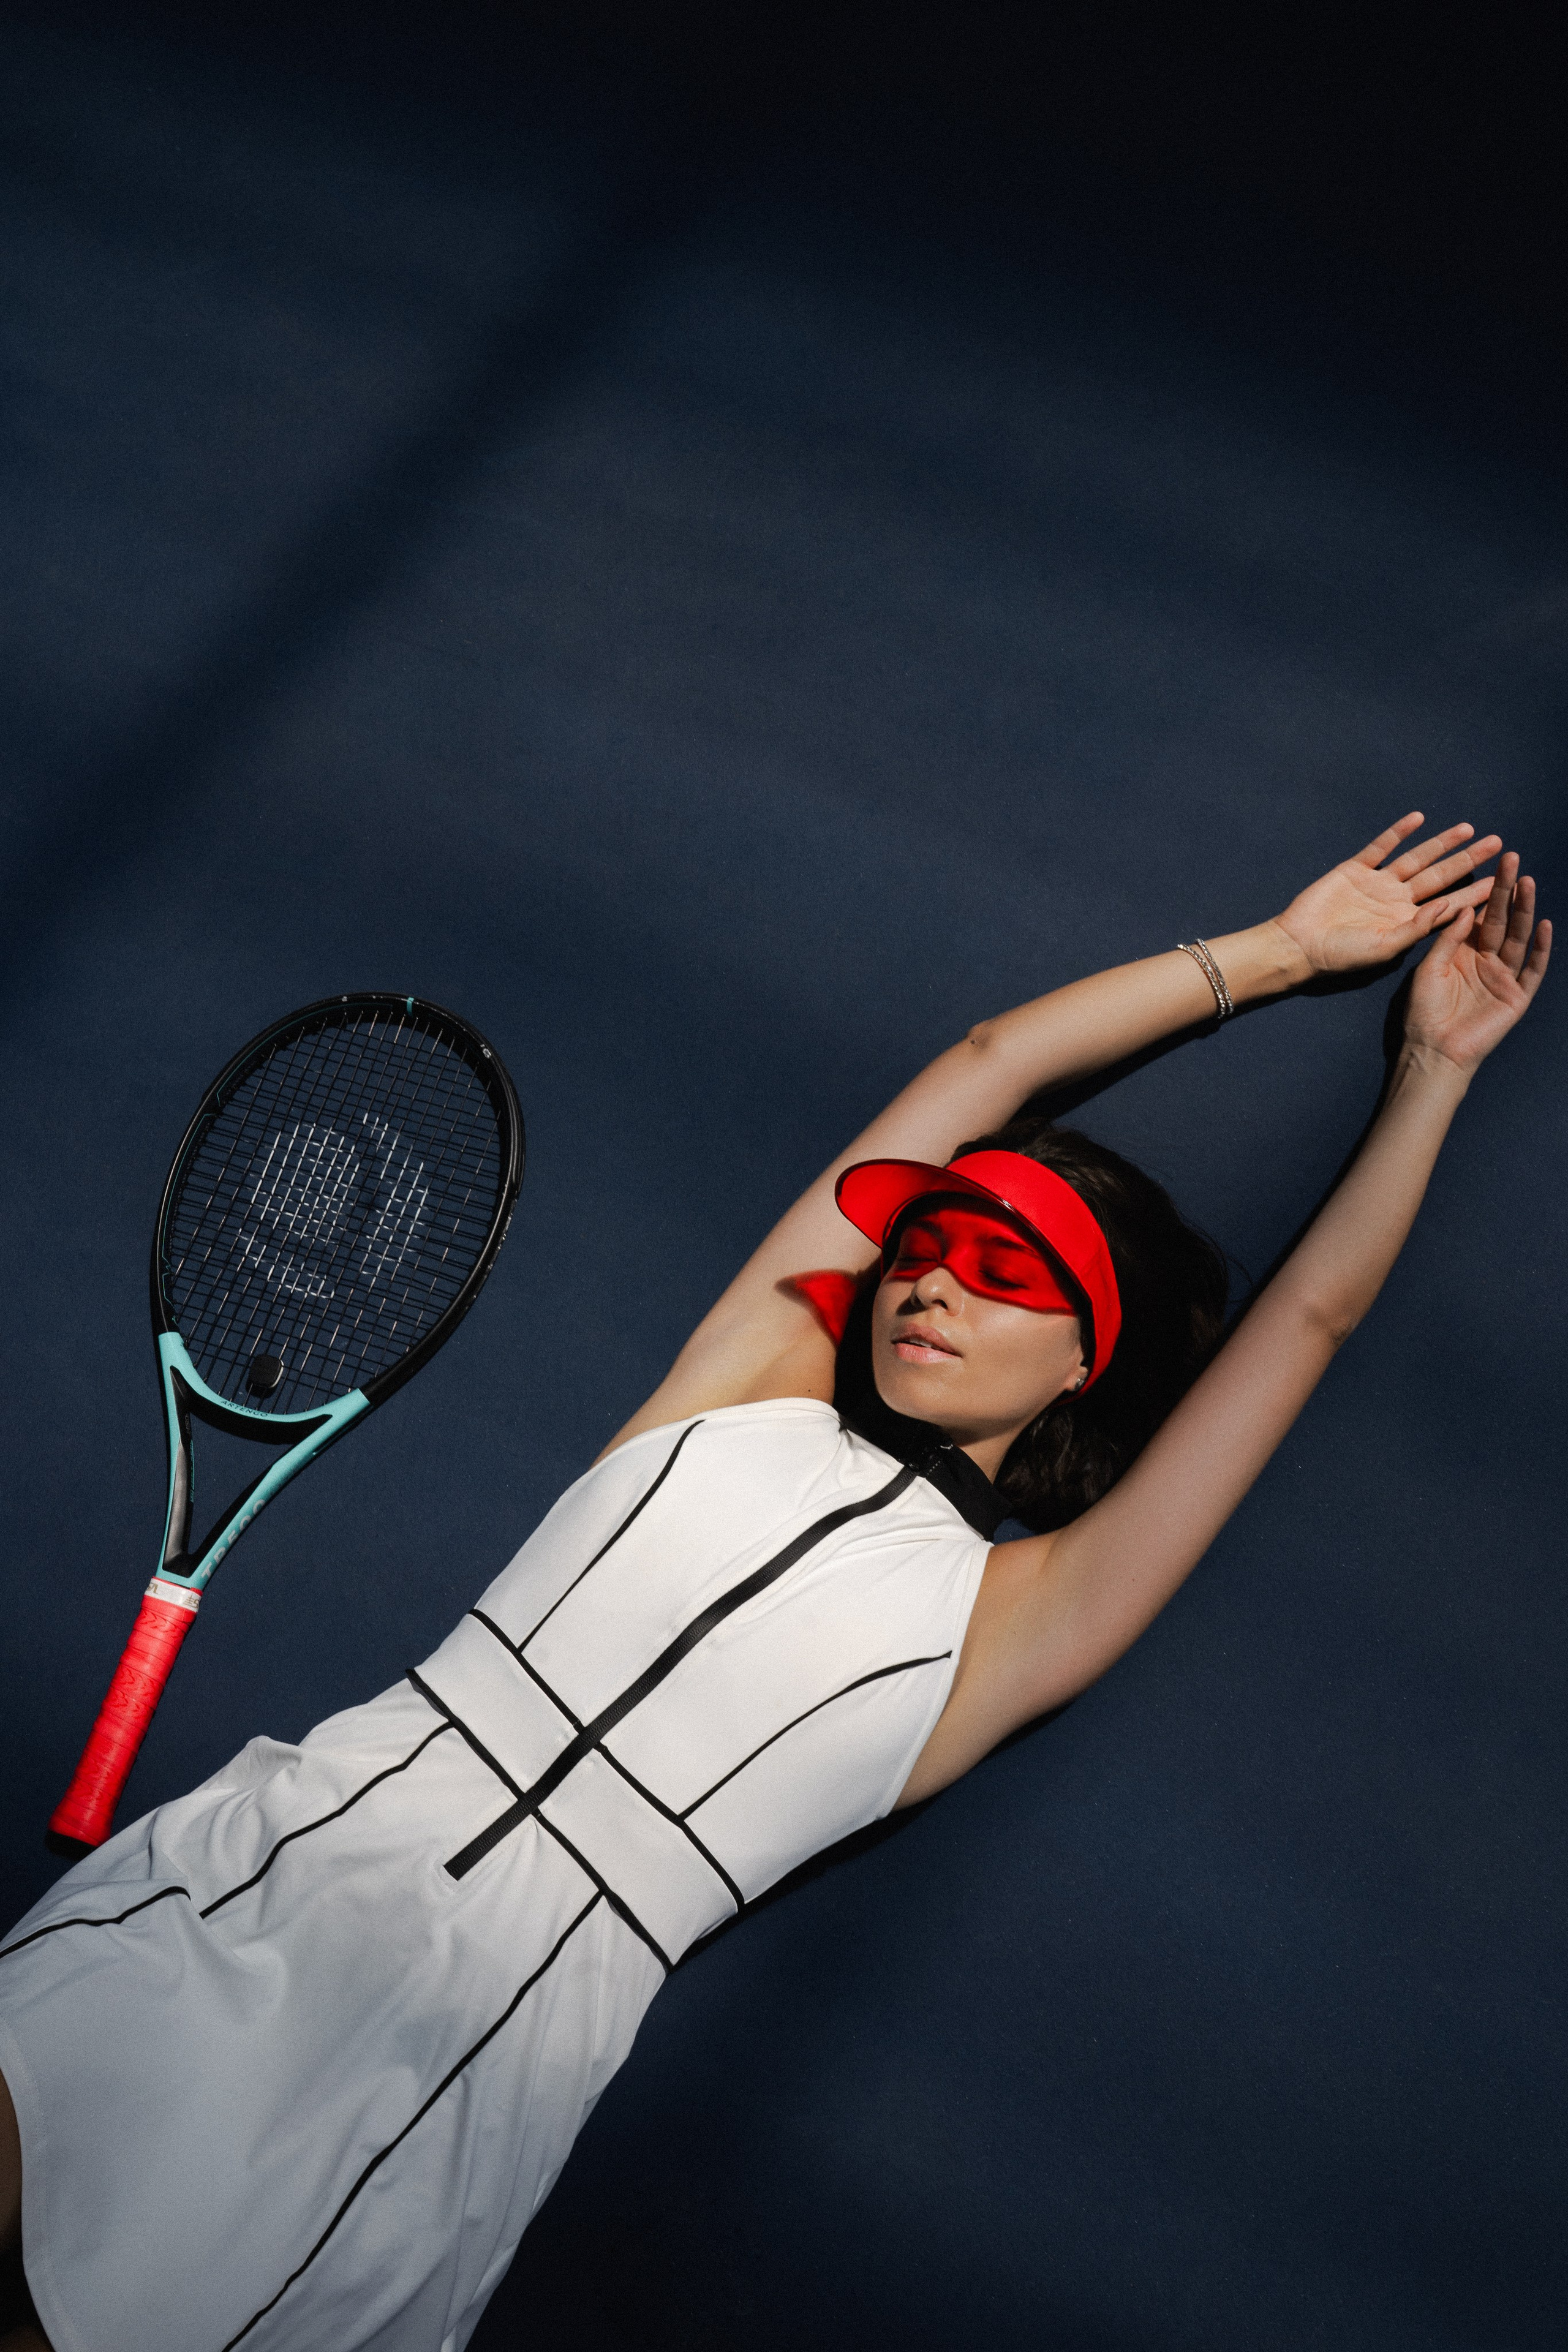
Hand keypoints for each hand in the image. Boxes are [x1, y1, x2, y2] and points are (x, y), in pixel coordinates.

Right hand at [1272, 813, 1500, 976]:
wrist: (1299, 945)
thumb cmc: (1340, 956)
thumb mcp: (1384, 948)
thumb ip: (1416, 928)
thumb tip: (1449, 907)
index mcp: (1407, 922)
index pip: (1449, 903)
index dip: (1475, 893)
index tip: (1502, 882)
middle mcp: (1396, 900)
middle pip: (1440, 875)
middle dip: (1468, 860)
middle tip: (1497, 844)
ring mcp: (1377, 883)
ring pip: (1417, 858)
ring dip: (1441, 843)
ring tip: (1468, 828)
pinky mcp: (1355, 869)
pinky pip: (1381, 847)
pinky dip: (1399, 832)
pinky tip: (1418, 819)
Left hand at [1404, 853, 1550, 1075]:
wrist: (1433, 1051)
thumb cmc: (1424, 1012)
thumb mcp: (1429, 968)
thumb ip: (1446, 939)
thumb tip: (1465, 908)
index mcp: (1463, 951)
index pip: (1479, 915)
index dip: (1486, 891)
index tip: (1492, 863)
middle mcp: (1487, 960)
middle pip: (1500, 919)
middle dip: (1507, 890)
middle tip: (1512, 860)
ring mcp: (1504, 977)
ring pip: (1518, 937)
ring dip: (1524, 910)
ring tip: (1528, 882)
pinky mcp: (1517, 996)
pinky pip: (1532, 969)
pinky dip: (1539, 948)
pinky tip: (1544, 925)